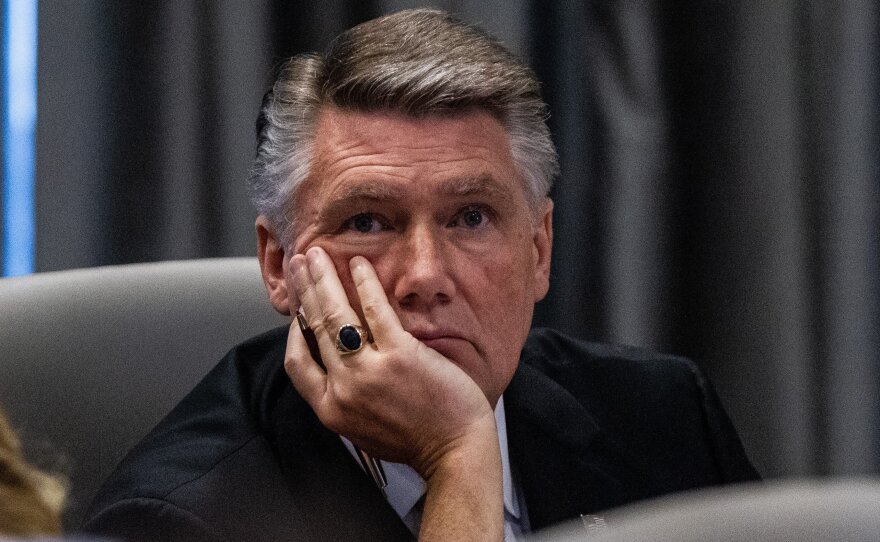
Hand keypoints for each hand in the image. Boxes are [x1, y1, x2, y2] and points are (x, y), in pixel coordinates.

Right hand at [285, 246, 493, 474]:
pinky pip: (375, 311)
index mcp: (331, 410)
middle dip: (303, 290)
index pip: (297, 363)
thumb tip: (333, 366)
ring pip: (335, 315)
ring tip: (317, 255)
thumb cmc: (416, 440)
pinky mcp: (400, 355)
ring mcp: (370, 371)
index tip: (297, 309)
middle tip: (299, 265)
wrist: (454, 452)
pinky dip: (365, 283)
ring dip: (322, 279)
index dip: (294, 331)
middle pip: (314, 328)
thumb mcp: (363, 429)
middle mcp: (344, 390)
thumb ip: (345, 399)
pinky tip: (360, 265)